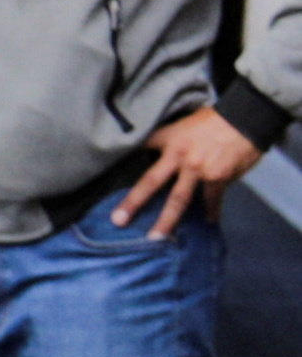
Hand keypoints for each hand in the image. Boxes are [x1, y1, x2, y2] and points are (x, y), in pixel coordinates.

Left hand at [108, 105, 263, 239]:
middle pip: (150, 182)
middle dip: (133, 203)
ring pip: (178, 200)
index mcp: (169, 140)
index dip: (124, 161)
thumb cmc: (217, 118)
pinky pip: (211, 200)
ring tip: (157, 238)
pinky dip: (211, 213)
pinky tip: (209, 222)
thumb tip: (162, 155)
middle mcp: (179, 156)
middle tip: (118, 221)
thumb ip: (172, 139)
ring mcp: (198, 169)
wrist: (247, 118)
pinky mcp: (218, 177)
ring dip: (167, 221)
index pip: (141, 149)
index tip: (108, 178)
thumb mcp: (186, 122)